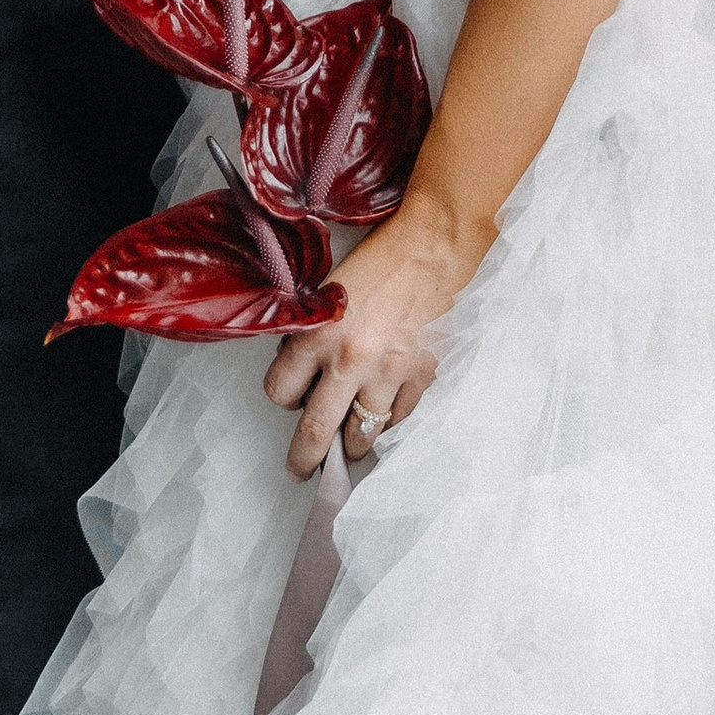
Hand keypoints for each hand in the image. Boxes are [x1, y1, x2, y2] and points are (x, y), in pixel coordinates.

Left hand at [264, 195, 488, 476]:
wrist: (435, 245)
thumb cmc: (382, 256)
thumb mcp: (330, 289)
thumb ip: (314, 330)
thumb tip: (306, 366)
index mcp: (318, 334)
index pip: (280, 390)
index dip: (282, 396)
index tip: (290, 398)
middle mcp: (349, 362)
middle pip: (315, 431)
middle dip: (303, 458)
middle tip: (300, 469)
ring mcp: (388, 374)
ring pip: (362, 434)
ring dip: (352, 445)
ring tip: (349, 446)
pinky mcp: (421, 377)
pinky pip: (399, 418)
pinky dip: (389, 421)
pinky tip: (384, 411)